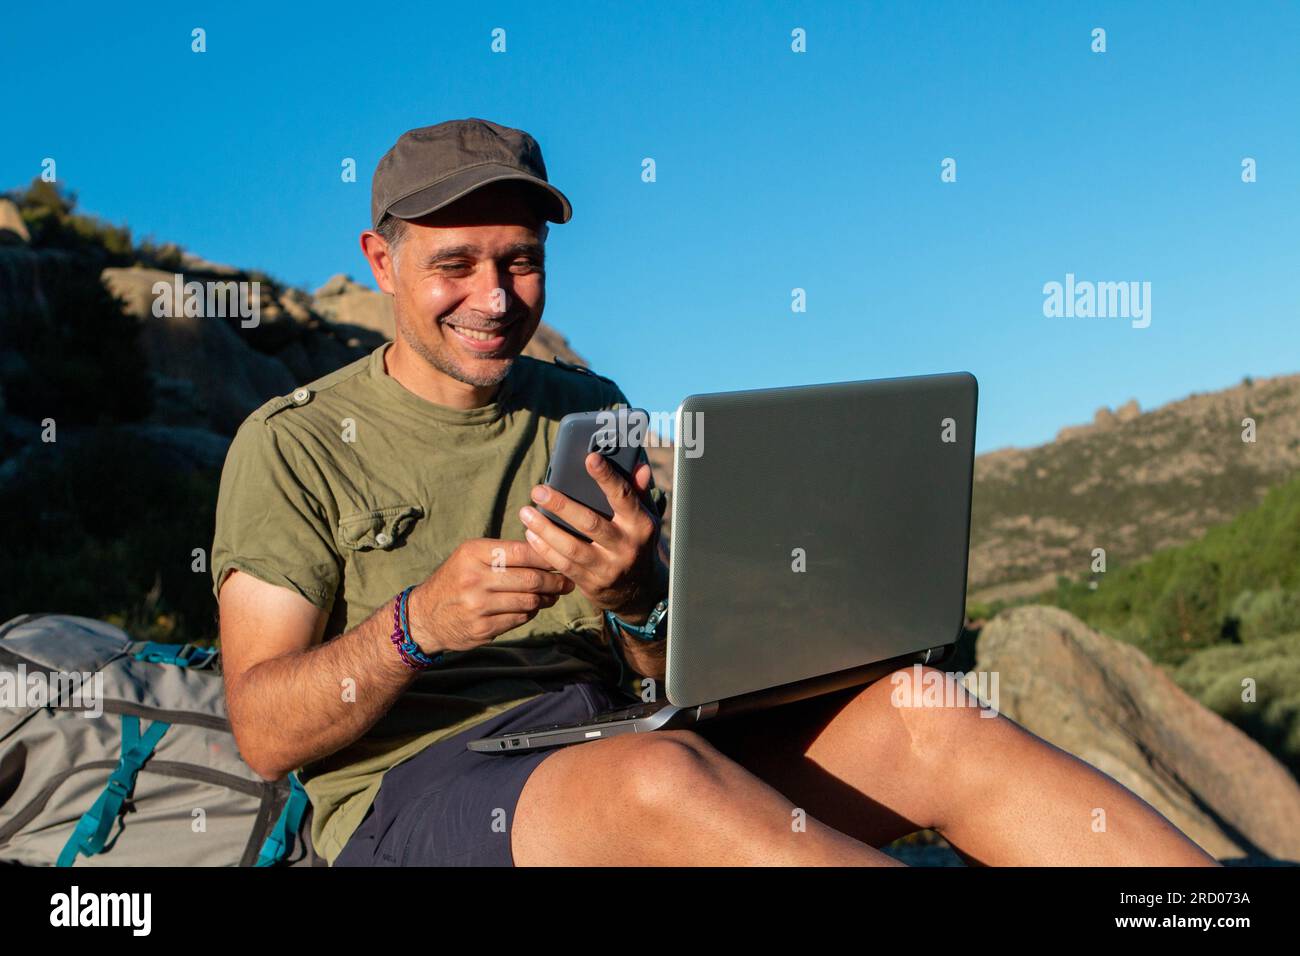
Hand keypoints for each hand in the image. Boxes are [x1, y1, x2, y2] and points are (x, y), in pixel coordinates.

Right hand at [407, 538, 575, 653]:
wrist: (424, 617)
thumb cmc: (456, 580)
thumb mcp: (470, 556)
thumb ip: (503, 552)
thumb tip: (547, 550)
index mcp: (473, 553)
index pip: (522, 551)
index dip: (548, 556)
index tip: (561, 557)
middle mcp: (474, 579)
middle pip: (531, 579)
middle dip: (555, 581)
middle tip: (567, 581)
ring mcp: (477, 606)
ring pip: (529, 602)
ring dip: (546, 599)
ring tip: (553, 594)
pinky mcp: (482, 629)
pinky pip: (519, 620)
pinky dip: (531, 613)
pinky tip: (533, 608)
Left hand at [520, 453, 664, 618]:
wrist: (637, 590)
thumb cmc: (634, 541)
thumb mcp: (642, 517)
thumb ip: (637, 491)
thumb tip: (639, 466)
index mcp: (640, 524)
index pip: (623, 497)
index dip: (607, 477)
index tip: (590, 458)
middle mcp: (626, 546)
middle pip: (590, 523)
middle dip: (561, 506)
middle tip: (538, 490)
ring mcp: (608, 567)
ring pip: (571, 547)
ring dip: (545, 529)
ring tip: (526, 512)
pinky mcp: (591, 583)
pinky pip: (563, 565)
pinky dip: (544, 549)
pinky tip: (531, 534)